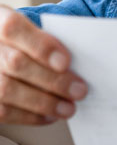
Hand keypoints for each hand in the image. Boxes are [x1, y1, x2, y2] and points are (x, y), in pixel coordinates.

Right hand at [0, 5, 87, 123]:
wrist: (1, 50)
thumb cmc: (24, 40)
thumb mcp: (32, 28)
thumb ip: (49, 38)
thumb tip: (80, 60)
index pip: (13, 27)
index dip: (40, 45)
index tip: (66, 62)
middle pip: (16, 63)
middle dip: (52, 80)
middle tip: (80, 90)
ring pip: (7, 90)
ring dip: (44, 102)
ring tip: (69, 107)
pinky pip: (2, 111)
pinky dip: (29, 116)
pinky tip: (50, 116)